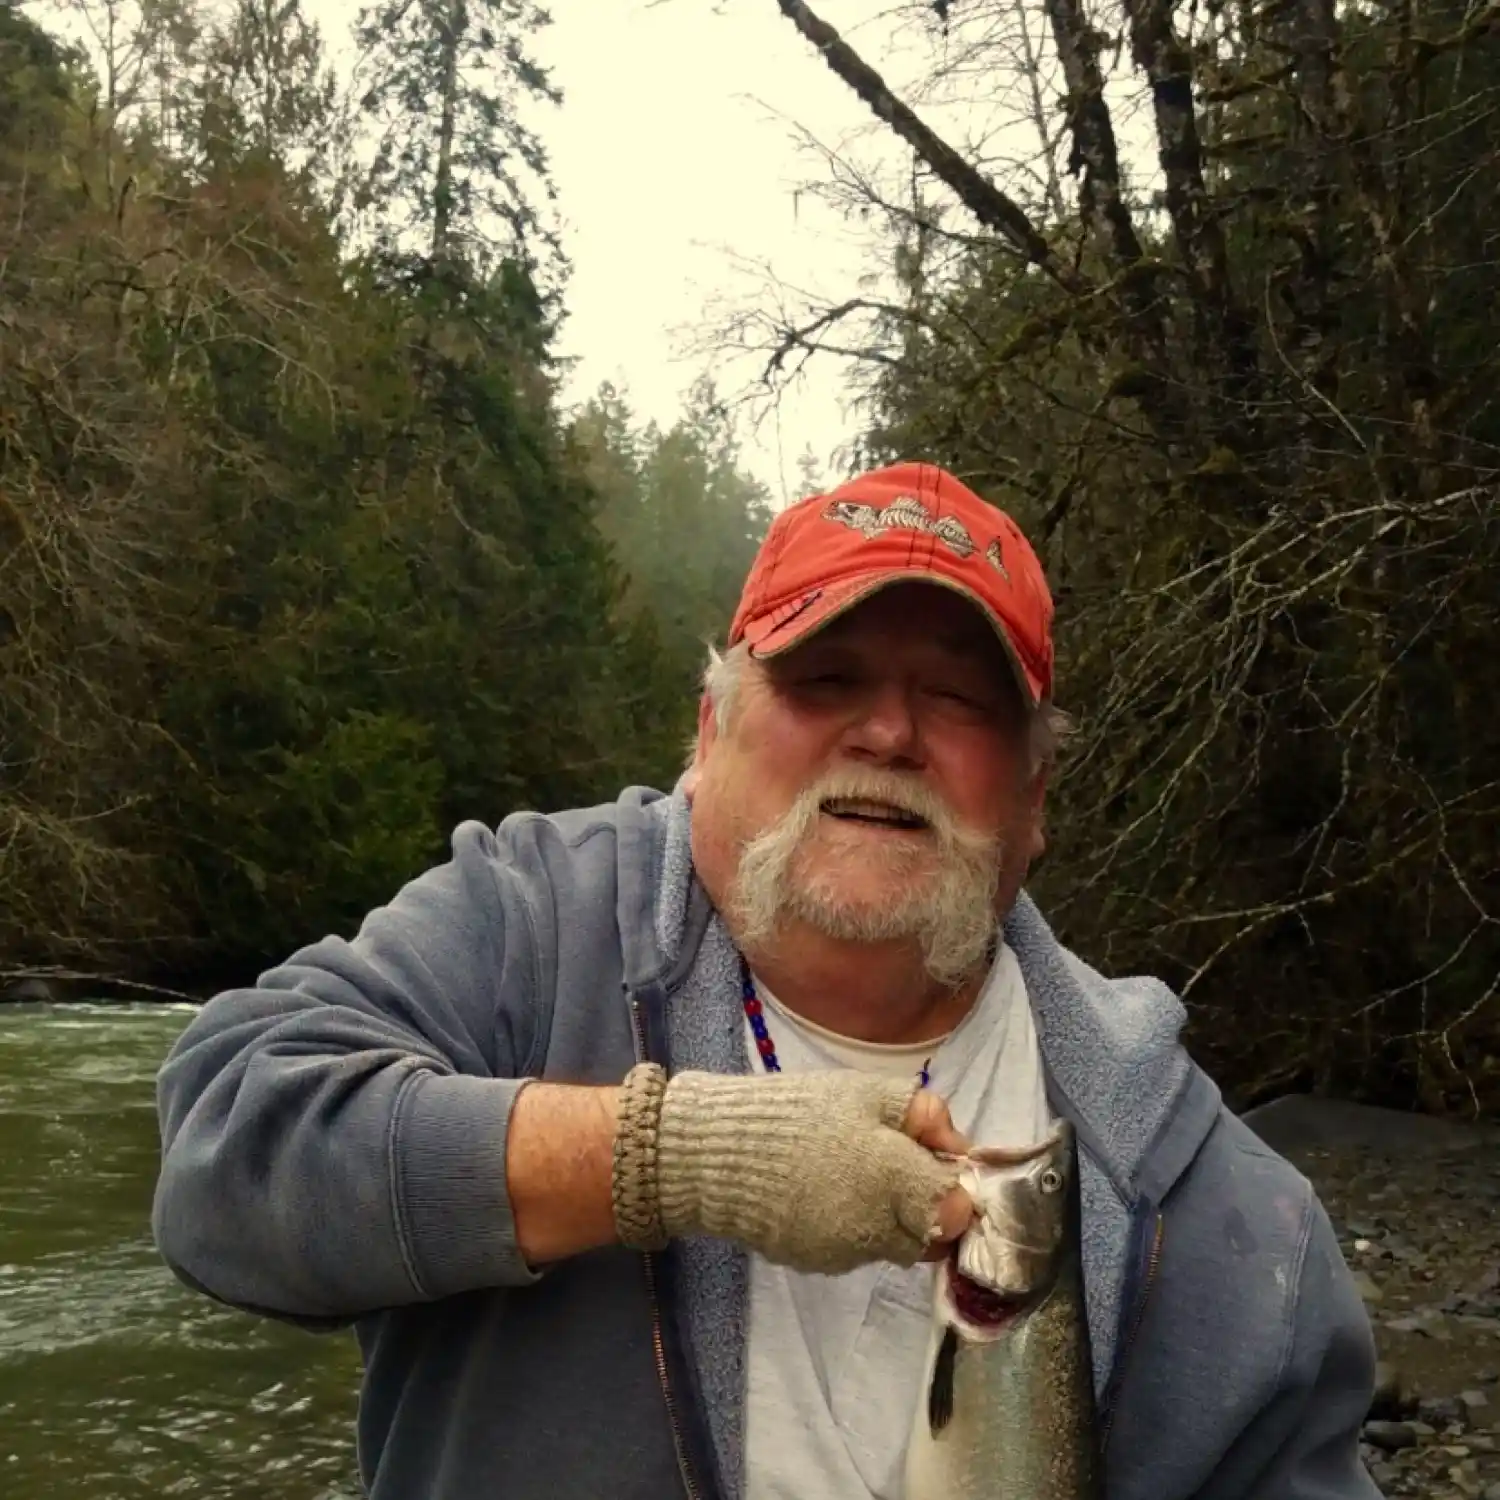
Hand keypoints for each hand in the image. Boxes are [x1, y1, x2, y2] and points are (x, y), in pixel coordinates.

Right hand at [613, 1065, 976, 1275]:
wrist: (716, 1154)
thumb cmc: (794, 1111)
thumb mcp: (863, 1090)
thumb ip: (922, 1116)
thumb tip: (962, 1148)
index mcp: (894, 1176)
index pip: (955, 1208)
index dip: (954, 1187)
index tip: (938, 1164)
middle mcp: (878, 1226)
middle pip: (929, 1235)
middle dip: (924, 1207)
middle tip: (896, 1168)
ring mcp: (848, 1252)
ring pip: (893, 1246)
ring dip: (889, 1220)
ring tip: (851, 1176)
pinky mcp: (819, 1264)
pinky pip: (855, 1251)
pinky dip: (852, 1229)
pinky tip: (824, 1197)